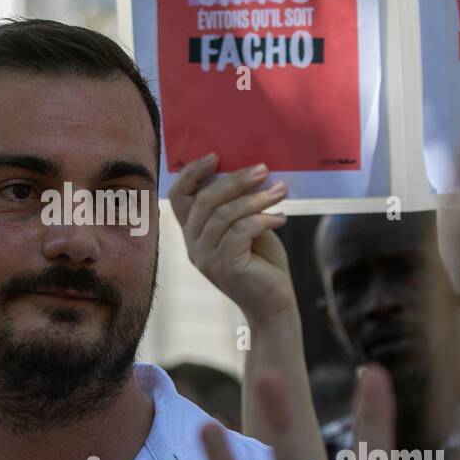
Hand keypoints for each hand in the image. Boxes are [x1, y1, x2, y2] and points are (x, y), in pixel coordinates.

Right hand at [168, 155, 294, 324]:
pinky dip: (263, 219)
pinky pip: (240, 231)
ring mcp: (206, 257)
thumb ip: (239, 206)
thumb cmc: (262, 262)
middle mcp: (193, 244)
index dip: (192, 173)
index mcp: (193, 232)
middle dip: (236, 180)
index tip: (216, 156)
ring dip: (256, 198)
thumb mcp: (247, 227)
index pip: (178, 197)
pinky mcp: (224, 266)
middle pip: (205, 200)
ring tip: (281, 191)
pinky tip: (281, 218)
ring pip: (224, 214)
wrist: (273, 303)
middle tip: (263, 169)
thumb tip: (251, 170)